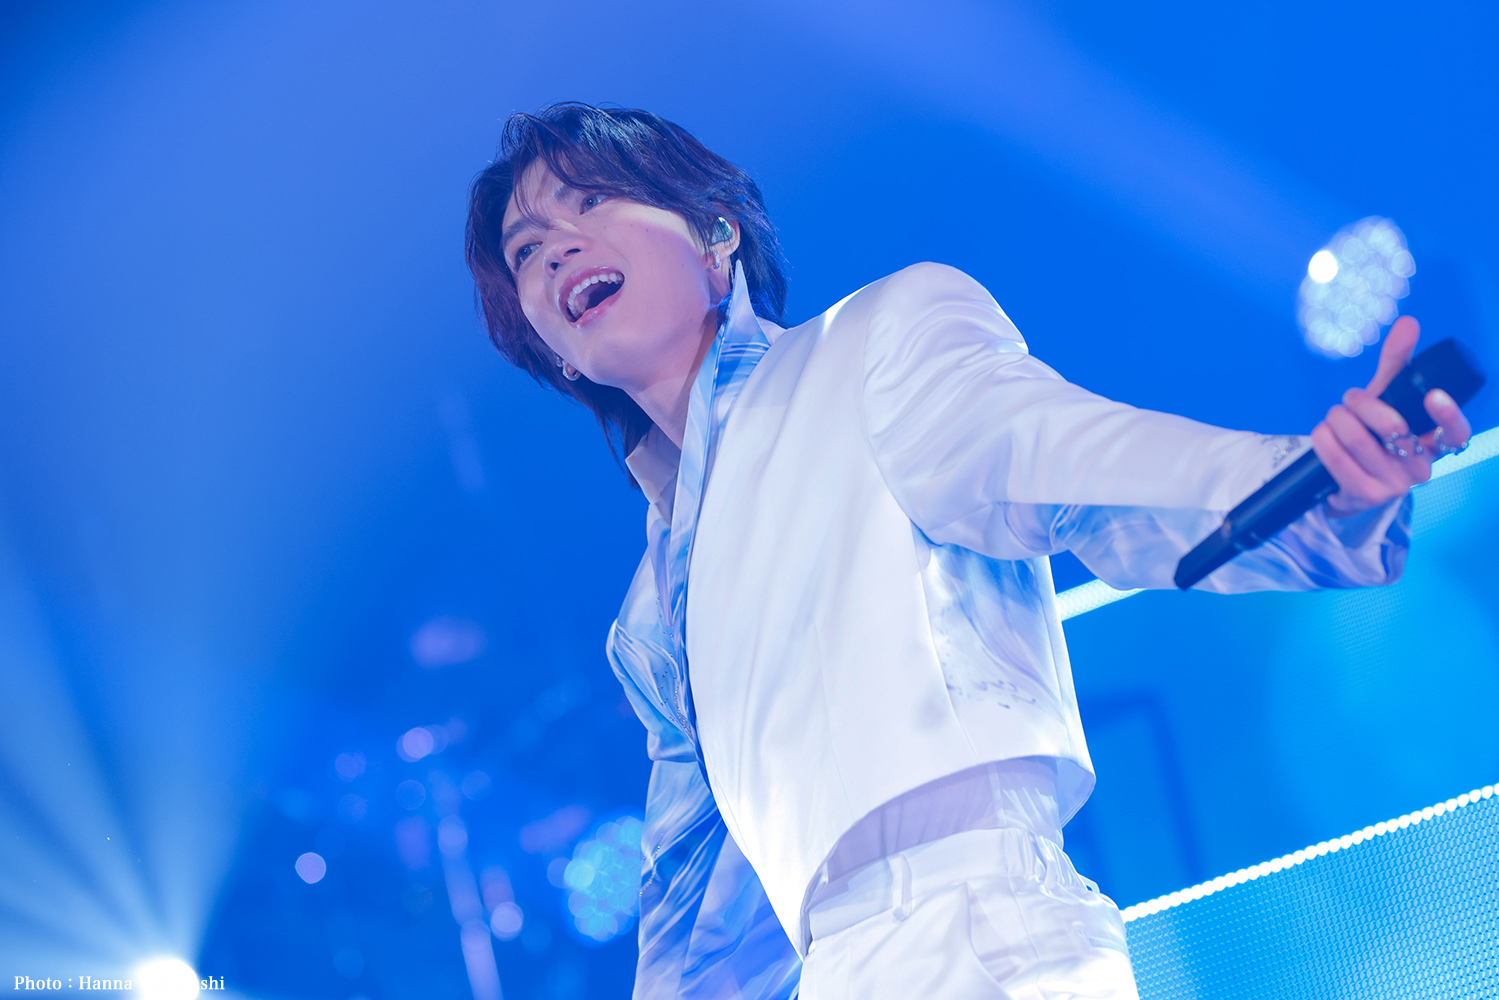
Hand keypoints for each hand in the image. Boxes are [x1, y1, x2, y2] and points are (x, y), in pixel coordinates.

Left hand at [1312, 315, 1472, 518]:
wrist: (1345, 481)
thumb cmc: (1373, 434)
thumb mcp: (1386, 399)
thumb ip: (1398, 364)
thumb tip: (1408, 322)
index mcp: (1434, 443)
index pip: (1456, 434)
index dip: (1448, 416)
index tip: (1433, 395)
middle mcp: (1420, 467)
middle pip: (1393, 428)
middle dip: (1363, 404)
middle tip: (1349, 398)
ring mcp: (1394, 485)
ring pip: (1360, 441)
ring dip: (1338, 419)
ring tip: (1334, 414)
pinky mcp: (1366, 495)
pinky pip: (1337, 459)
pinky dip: (1324, 438)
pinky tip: (1322, 433)